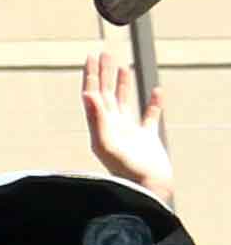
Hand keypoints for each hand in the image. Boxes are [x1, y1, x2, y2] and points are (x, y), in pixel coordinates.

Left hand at [85, 35, 174, 204]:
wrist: (146, 191)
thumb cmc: (125, 172)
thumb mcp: (107, 144)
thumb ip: (96, 119)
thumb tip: (87, 94)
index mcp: (101, 125)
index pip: (93, 94)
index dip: (92, 74)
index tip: (91, 55)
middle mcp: (113, 126)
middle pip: (107, 93)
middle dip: (105, 73)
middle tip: (105, 52)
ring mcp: (130, 132)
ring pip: (126, 102)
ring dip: (124, 84)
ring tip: (123, 67)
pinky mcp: (147, 140)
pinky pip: (150, 117)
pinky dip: (154, 103)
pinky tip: (157, 91)